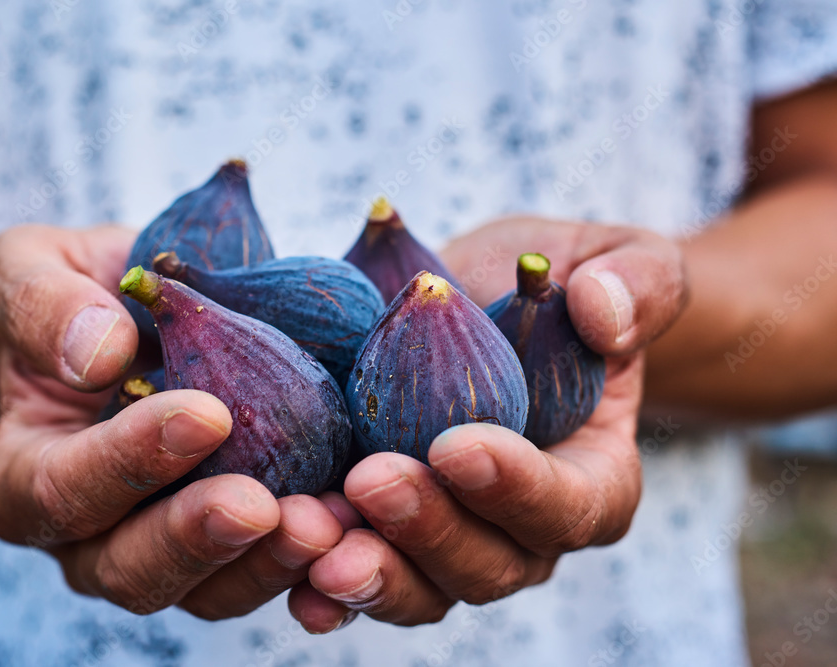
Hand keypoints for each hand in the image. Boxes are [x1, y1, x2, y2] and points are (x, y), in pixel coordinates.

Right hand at [0, 224, 344, 617]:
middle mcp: (85, 534)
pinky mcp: (227, 547)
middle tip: (261, 505)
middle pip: (128, 568)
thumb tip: (99, 354)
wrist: (120, 318)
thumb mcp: (34, 272)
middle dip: (198, 538)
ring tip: (325, 523)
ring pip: (204, 592)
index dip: (130, 461)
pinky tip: (354, 525)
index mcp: (24, 474)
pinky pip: (262, 573)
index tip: (204, 415)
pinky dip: (308, 563)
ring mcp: (159, 548)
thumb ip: (44, 307)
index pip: (61, 488)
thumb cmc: (69, 295)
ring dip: (264, 564)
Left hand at [287, 217, 687, 630]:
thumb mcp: (609, 260)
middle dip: (427, 529)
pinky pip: (359, 578)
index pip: (568, 504)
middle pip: (487, 564)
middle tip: (371, 482)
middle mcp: (522, 531)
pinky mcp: (384, 534)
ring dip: (367, 568)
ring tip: (310, 533)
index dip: (516, 487)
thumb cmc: (552, 285)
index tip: (456, 446)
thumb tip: (603, 309)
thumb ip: (635, 282)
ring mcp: (449, 543)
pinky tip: (287, 574)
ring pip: (420, 587)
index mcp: (592, 478)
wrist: (476, 303)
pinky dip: (322, 585)